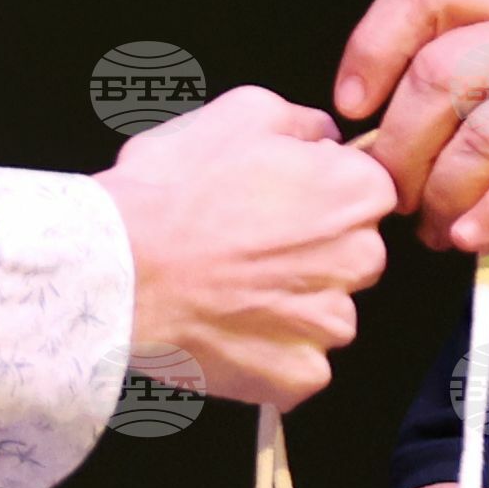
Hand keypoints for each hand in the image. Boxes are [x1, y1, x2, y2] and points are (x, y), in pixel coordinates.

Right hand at [98, 85, 395, 407]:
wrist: (118, 267)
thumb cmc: (172, 190)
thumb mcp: (241, 113)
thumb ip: (302, 123)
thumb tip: (325, 135)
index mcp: (354, 191)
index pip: (370, 193)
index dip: (323, 194)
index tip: (284, 201)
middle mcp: (358, 259)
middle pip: (354, 256)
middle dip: (314, 252)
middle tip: (249, 246)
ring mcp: (329, 323)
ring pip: (328, 314)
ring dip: (293, 307)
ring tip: (232, 290)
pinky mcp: (299, 374)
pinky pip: (300, 366)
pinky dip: (271, 354)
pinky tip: (229, 329)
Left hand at [332, 0, 488, 255]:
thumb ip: (471, 86)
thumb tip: (379, 144)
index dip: (371, 47)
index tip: (353, 109)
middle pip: (440, 76)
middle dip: (401, 149)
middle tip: (396, 197)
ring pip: (482, 137)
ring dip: (442, 196)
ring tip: (437, 229)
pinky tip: (473, 238)